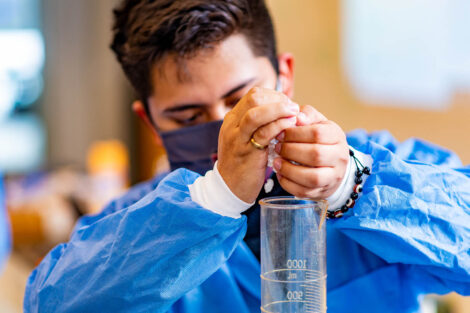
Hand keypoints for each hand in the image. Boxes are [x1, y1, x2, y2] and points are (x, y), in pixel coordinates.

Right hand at [217, 87, 299, 202]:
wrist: (229, 188)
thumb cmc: (243, 162)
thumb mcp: (246, 138)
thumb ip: (259, 124)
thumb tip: (283, 110)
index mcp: (232, 119)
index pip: (254, 95)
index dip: (274, 96)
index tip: (288, 106)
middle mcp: (232, 125)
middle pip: (253, 98)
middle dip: (278, 100)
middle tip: (293, 108)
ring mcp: (238, 138)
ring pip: (256, 114)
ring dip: (279, 109)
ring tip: (294, 112)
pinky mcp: (247, 153)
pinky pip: (263, 133)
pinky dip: (279, 126)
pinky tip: (290, 126)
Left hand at [273, 105, 348, 198]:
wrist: (333, 165)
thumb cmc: (320, 140)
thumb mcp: (317, 123)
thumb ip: (307, 115)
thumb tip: (297, 116)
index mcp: (337, 136)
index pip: (318, 133)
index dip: (295, 133)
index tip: (280, 133)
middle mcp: (339, 157)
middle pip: (315, 155)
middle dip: (291, 150)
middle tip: (277, 147)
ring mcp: (333, 177)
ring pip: (312, 177)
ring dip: (289, 170)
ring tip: (276, 162)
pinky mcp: (322, 192)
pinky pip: (304, 192)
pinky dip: (288, 184)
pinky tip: (280, 174)